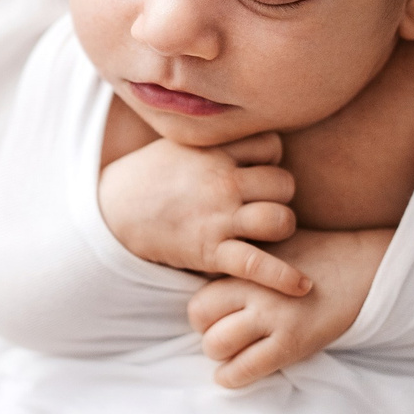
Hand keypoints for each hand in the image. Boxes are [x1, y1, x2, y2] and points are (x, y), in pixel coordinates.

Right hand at [99, 131, 307, 294]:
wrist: (110, 212)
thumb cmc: (146, 177)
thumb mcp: (177, 143)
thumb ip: (212, 139)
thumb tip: (238, 127)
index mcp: (214, 151)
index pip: (271, 145)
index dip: (270, 159)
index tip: (256, 169)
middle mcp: (222, 182)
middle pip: (284, 183)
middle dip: (279, 195)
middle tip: (260, 204)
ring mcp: (218, 217)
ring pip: (281, 219)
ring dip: (281, 227)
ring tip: (268, 232)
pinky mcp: (211, 251)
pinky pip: (259, 264)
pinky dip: (284, 278)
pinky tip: (303, 286)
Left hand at [189, 227, 390, 386]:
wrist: (366, 266)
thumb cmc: (319, 255)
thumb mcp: (275, 246)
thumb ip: (245, 261)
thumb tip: (216, 277)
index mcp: (247, 263)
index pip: (199, 296)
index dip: (205, 313)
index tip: (219, 319)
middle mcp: (253, 288)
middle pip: (199, 319)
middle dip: (208, 332)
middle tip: (227, 337)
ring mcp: (272, 315)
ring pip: (215, 345)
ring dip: (220, 355)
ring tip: (235, 354)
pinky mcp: (292, 340)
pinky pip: (246, 368)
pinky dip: (231, 377)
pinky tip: (234, 375)